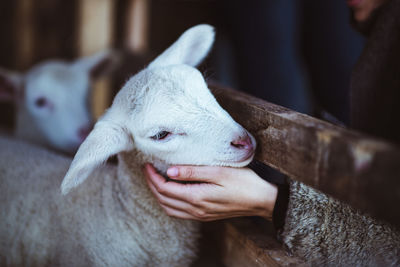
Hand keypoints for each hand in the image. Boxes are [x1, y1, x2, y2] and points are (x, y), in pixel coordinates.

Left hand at [143, 164, 277, 220]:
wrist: (262, 200)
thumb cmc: (244, 182)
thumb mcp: (219, 171)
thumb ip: (193, 172)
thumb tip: (170, 170)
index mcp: (197, 197)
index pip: (165, 188)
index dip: (152, 177)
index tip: (147, 164)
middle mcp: (196, 210)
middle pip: (164, 200)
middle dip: (152, 185)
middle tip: (148, 169)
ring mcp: (200, 215)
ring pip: (169, 209)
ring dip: (159, 195)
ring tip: (155, 179)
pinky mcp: (205, 216)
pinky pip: (179, 213)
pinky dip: (169, 203)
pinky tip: (171, 192)